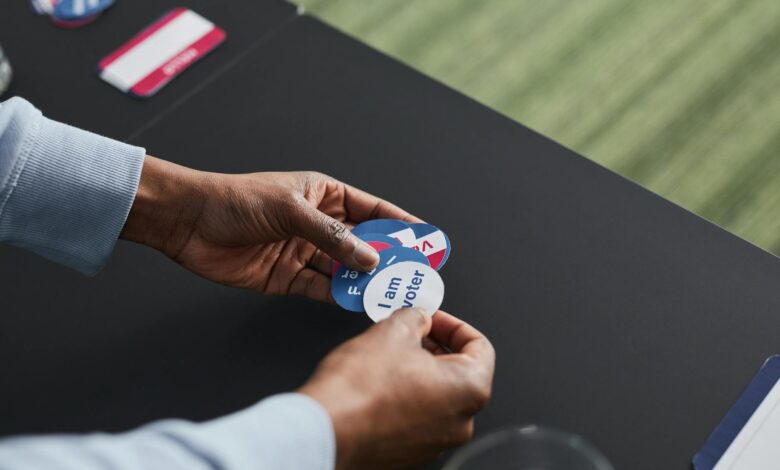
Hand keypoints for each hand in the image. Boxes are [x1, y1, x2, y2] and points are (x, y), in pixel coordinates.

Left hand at [120, 156, 419, 301]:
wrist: (188, 224)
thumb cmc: (235, 200)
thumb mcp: (290, 209)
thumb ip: (331, 237)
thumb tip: (368, 258)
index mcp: (324, 196)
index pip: (372, 211)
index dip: (400, 225)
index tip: (425, 239)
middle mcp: (318, 225)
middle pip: (363, 244)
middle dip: (388, 259)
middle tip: (413, 274)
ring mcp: (304, 252)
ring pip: (345, 270)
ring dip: (365, 281)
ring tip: (390, 294)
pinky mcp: (288, 278)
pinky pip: (322, 289)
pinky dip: (339, 297)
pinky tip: (357, 304)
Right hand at [300, 309, 495, 469]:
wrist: (326, 430)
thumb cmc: (359, 390)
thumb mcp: (392, 330)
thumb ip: (416, 317)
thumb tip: (418, 318)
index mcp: (469, 389)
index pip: (480, 346)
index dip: (452, 324)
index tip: (432, 318)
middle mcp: (460, 422)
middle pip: (458, 371)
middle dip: (433, 346)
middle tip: (408, 330)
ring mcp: (436, 442)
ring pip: (437, 395)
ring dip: (418, 370)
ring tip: (388, 353)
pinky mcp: (411, 452)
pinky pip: (417, 417)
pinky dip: (405, 396)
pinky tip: (379, 382)